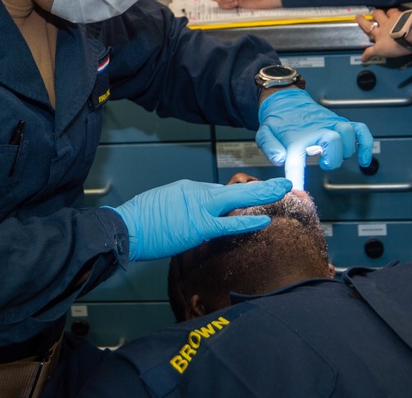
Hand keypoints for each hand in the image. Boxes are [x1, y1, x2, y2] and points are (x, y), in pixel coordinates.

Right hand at [110, 178, 291, 260]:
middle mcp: (198, 195)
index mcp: (191, 189)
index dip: (243, 198)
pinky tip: (265, 219)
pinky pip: (228, 224)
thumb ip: (188, 206)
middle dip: (263, 187)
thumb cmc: (141, 218)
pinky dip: (247, 222)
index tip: (259, 198)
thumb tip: (202, 216)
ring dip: (262, 196)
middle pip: (236, 190)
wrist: (126, 228)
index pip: (222, 194)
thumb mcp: (166, 202)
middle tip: (284, 183)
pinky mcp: (198, 227)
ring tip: (283, 191)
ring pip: (237, 201)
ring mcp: (199, 209)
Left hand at [257, 88, 373, 185]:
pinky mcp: (341, 123)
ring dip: (346, 150)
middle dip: (332, 158)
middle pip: (333, 140)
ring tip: (335, 157)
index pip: (296, 159)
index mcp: (296, 136)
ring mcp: (331, 124)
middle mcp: (317, 129)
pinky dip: (366, 145)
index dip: (297, 177)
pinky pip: (361, 131)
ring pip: (349, 133)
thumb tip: (279, 158)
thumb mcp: (265, 133)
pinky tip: (364, 160)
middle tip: (323, 162)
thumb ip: (270, 146)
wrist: (287, 102)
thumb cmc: (278, 121)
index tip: (298, 191)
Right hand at [357, 8, 411, 61]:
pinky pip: (397, 11)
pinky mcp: (403, 15)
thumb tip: (362, 59)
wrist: (411, 35)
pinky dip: (396, 12)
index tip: (357, 17)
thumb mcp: (381, 51)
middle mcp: (384, 23)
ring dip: (383, 12)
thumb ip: (371, 53)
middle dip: (371, 14)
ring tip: (385, 14)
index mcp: (378, 33)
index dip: (361, 22)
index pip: (367, 28)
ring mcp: (394, 18)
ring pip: (385, 12)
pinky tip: (399, 14)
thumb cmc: (395, 45)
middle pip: (376, 16)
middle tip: (368, 15)